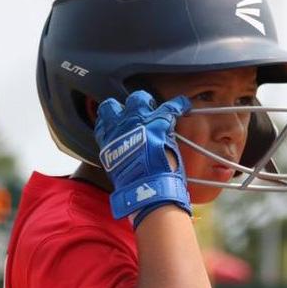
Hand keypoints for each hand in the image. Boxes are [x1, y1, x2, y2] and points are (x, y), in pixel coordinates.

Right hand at [94, 90, 191, 225]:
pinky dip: (179, 105)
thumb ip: (119, 156)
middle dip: (122, 108)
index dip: (109, 118)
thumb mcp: (116, 169)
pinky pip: (171, 106)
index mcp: (108, 140)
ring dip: (146, 101)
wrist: (145, 189)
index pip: (103, 120)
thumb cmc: (131, 185)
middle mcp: (120, 126)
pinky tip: (184, 104)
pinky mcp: (160, 123)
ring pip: (138, 98)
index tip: (115, 120)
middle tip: (135, 112)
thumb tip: (125, 158)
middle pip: (115, 105)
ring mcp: (139, 122)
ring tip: (153, 105)